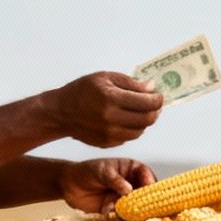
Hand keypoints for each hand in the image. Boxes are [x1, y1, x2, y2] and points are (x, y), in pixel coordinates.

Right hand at [45, 72, 163, 147]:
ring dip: (146, 120)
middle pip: (148, 119)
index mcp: (111, 98)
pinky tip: (128, 119)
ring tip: (142, 111)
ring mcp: (109, 134)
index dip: (158, 99)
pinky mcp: (107, 143)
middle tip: (155, 103)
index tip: (159, 95)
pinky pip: (130, 137)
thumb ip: (131, 83)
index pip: (147, 103)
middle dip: (156, 110)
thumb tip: (152, 87)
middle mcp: (111, 118)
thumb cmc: (82, 91)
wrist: (60, 113)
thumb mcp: (105, 77)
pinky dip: (134, 128)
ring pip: (141, 130)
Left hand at [58, 158, 155, 212]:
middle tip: (139, 207)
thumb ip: (115, 180)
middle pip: (146, 194)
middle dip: (143, 201)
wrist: (70, 185)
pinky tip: (108, 212)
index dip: (150, 184)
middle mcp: (133, 185)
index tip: (148, 192)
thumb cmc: (88, 171)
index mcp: (133, 170)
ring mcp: (126, 199)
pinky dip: (119, 217)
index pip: (147, 176)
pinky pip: (124, 216)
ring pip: (136, 207)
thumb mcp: (102, 171)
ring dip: (129, 210)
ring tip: (117, 209)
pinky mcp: (118, 211)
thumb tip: (129, 190)